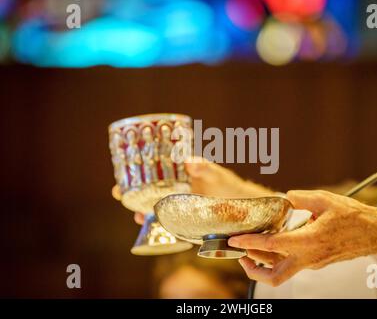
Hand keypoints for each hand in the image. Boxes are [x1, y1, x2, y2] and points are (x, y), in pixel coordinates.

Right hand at [112, 157, 273, 224]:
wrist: (242, 206)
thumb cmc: (228, 185)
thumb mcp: (216, 175)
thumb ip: (204, 168)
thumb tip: (189, 160)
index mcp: (179, 177)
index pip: (152, 174)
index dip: (134, 175)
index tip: (121, 178)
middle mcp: (175, 192)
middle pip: (147, 193)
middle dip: (132, 195)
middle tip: (121, 195)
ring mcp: (178, 208)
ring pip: (154, 210)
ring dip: (142, 212)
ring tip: (138, 217)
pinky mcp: (185, 222)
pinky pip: (167, 224)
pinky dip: (158, 228)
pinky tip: (154, 230)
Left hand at [228, 190, 376, 286]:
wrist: (374, 233)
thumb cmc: (354, 218)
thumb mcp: (326, 200)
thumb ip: (301, 198)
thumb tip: (286, 197)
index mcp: (309, 241)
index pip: (272, 246)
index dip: (251, 243)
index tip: (236, 240)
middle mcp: (308, 257)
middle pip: (274, 277)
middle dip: (252, 269)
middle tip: (240, 254)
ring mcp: (312, 263)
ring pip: (281, 272)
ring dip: (263, 262)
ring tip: (252, 247)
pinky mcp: (316, 262)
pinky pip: (291, 263)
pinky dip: (277, 256)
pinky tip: (274, 241)